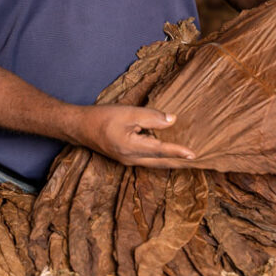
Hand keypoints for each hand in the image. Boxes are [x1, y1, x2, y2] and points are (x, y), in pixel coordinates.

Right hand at [76, 104, 194, 167]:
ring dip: (170, 161)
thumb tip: (172, 120)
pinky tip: (165, 153)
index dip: (178, 151)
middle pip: (160, 163)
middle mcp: (131, 159)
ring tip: (185, 159)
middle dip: (178, 162)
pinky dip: (159, 158)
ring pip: (154, 163)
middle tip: (196, 162)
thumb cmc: (102, 118)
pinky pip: (147, 160)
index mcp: (132, 148)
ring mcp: (127, 160)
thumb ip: (151, 117)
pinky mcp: (125, 157)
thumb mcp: (128, 113)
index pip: (161, 150)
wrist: (80, 127)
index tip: (194, 154)